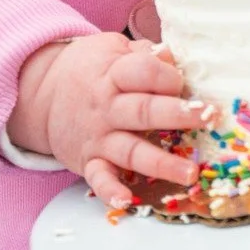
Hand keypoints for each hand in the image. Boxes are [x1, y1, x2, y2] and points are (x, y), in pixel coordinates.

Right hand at [7, 32, 212, 206]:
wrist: (41, 94)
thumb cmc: (89, 70)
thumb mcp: (112, 49)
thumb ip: (142, 54)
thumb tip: (172, 56)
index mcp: (114, 74)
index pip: (144, 71)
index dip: (167, 75)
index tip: (183, 82)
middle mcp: (107, 107)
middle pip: (144, 111)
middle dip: (177, 114)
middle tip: (208, 116)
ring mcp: (98, 137)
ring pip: (131, 151)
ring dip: (161, 163)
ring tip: (190, 173)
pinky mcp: (88, 161)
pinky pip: (99, 179)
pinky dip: (110, 191)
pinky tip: (127, 200)